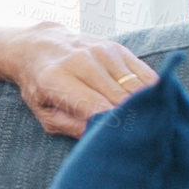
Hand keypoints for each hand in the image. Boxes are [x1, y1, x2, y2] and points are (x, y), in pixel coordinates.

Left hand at [0, 23, 158, 136]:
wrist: (38, 46)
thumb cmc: (39, 86)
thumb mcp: (44, 112)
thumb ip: (71, 126)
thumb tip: (103, 137)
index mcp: (56, 79)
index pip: (97, 108)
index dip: (114, 128)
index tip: (124, 142)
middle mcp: (81, 62)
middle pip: (120, 98)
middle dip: (132, 120)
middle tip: (142, 139)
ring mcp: (102, 52)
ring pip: (136, 86)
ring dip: (144, 107)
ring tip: (148, 124)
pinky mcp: (118, 48)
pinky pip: (145, 74)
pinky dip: (151, 92)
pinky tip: (150, 105)